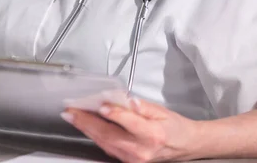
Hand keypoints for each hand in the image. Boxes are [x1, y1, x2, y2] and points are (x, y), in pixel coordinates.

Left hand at [61, 98, 199, 162]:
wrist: (185, 146)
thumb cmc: (173, 126)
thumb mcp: (161, 110)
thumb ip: (140, 106)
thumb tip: (123, 99)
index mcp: (153, 134)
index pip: (130, 123)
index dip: (114, 114)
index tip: (100, 105)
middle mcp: (141, 150)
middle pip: (109, 135)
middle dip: (87, 122)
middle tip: (71, 111)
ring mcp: (133, 160)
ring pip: (104, 143)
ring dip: (86, 129)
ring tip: (72, 116)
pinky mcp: (128, 162)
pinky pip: (107, 148)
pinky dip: (94, 136)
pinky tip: (85, 126)